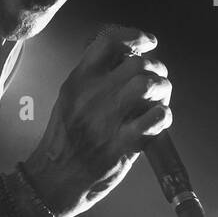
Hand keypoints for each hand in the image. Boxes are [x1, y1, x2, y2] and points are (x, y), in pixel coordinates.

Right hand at [23, 26, 172, 216]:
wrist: (54, 180)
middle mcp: (92, 96)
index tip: (148, 42)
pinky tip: (157, 120)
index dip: (135, 36)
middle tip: (157, 80)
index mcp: (78, 80)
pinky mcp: (122, 145)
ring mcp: (107, 121)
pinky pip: (155, 118)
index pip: (109, 41)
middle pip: (137, 62)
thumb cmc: (66, 139)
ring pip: (147, 84)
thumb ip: (95, 77)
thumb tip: (129, 56)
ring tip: (160, 99)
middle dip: (156, 68)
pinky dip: (164, 115)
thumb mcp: (70, 98)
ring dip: (162, 89)